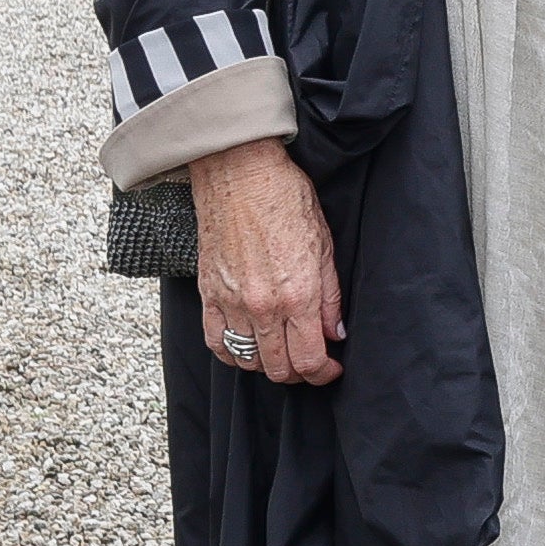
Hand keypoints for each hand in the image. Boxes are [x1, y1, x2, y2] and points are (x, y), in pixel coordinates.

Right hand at [190, 138, 344, 387]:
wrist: (239, 172)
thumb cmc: (284, 198)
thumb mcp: (324, 245)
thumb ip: (330, 297)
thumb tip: (335, 334)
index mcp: (297, 294)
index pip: (309, 360)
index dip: (323, 373)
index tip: (331, 368)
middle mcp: (263, 306)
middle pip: (279, 369)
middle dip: (300, 372)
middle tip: (310, 360)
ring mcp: (232, 303)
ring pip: (248, 361)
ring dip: (268, 364)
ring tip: (281, 350)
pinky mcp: (208, 295)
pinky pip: (216, 343)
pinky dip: (232, 353)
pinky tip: (247, 346)